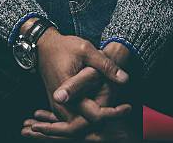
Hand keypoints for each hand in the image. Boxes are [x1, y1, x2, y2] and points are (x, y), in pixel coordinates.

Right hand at [21, 42, 139, 139]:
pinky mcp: (58, 107)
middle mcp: (61, 105)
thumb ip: (105, 65)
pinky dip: (89, 118)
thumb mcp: (86, 50)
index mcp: (68, 91)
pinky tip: (102, 107)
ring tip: (116, 109)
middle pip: (87, 126)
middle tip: (124, 110)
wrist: (45, 47)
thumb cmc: (64, 47)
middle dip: (106, 120)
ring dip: (98, 120)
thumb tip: (124, 79)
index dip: (113, 113)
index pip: (94, 115)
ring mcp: (58, 108)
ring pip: (80, 126)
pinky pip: (74, 120)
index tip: (127, 107)